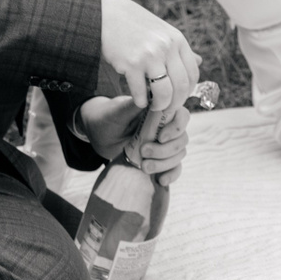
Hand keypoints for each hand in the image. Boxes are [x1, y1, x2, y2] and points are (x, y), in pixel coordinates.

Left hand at [78, 94, 192, 185]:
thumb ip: (133, 106)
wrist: (98, 134)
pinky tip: (161, 180)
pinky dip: (171, 174)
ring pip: (179, 154)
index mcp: (160, 110)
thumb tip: (149, 99)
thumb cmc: (108, 116)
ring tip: (144, 167)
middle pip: (182, 138)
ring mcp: (164, 144)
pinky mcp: (160, 159)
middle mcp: (166, 126)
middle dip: (165, 149)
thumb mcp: (117, 111)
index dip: (176, 128)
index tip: (160, 138)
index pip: (182, 116)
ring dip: (164, 163)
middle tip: (143, 152)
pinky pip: (174, 167)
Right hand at [98, 0, 200, 133]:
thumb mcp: (162, 32)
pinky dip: (141, 101)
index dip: (187, 92)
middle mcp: (167, 47)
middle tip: (166, 109)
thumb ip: (179, 49)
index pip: (193, 74)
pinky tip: (138, 99)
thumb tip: (199, 62)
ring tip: (153, 106)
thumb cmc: (135, 26)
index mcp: (177, 40)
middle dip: (175, 103)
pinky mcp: (131, 63)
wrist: (106, 15)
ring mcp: (149, 55)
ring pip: (164, 93)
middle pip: (181, 87)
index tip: (178, 98)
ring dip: (160, 105)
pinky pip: (141, 92)